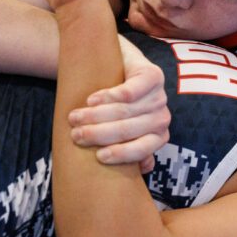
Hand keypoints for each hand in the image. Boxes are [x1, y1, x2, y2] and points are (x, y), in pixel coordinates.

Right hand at [67, 35, 169, 172]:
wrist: (123, 65)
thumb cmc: (119, 106)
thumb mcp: (124, 128)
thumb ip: (130, 148)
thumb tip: (140, 170)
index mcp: (158, 137)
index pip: (141, 150)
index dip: (120, 154)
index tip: (98, 157)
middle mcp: (162, 118)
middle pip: (127, 130)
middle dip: (98, 134)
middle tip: (75, 135)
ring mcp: (160, 96)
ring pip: (125, 111)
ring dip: (95, 116)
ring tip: (74, 118)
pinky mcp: (153, 76)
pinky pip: (129, 92)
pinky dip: (107, 97)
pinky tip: (91, 100)